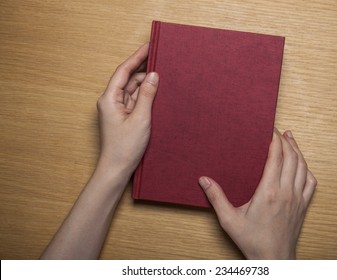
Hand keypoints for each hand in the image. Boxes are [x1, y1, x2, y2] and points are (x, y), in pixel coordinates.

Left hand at [97, 43, 158, 174]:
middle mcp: (111, 101)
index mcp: (109, 98)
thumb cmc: (125, 148)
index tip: (149, 46)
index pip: (124, 71)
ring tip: (164, 78)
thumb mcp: (140, 119)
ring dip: (146, 84)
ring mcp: (117, 109)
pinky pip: (135, 100)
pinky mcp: (123, 116)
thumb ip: (147, 95)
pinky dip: (145, 96)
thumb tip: (154, 76)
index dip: (137, 57)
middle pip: (129, 79)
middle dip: (145, 71)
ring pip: (133, 90)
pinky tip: (157, 93)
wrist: (116, 169)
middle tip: (162, 62)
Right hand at [199, 128, 316, 258]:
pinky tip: (302, 165)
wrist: (274, 259)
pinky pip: (311, 182)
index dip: (275, 141)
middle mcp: (286, 192)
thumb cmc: (252, 240)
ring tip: (291, 139)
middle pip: (292, 158)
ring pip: (303, 167)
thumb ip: (216, 198)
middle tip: (279, 131)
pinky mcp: (303, 206)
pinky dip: (307, 169)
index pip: (276, 158)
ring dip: (298, 151)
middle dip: (286, 141)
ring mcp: (297, 199)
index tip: (270, 130)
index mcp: (268, 192)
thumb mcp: (229, 220)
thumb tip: (204, 180)